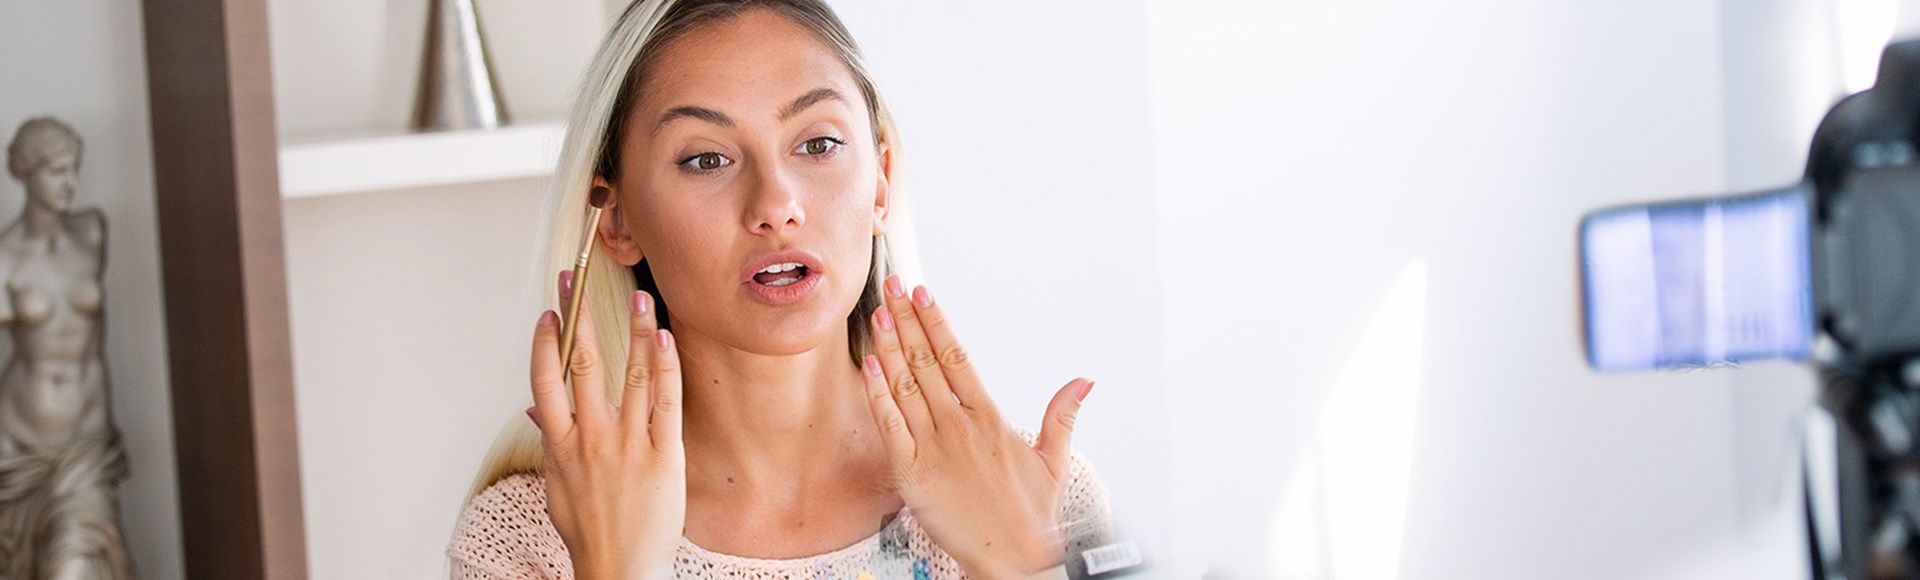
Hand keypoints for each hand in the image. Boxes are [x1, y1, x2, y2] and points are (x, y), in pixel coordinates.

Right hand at [527, 270, 685, 578]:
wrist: (620, 570)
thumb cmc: (588, 529)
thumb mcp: (557, 485)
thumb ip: (550, 443)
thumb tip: (538, 410)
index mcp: (560, 445)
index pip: (545, 381)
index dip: (545, 342)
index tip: (550, 312)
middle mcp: (592, 439)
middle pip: (583, 365)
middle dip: (580, 317)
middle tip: (578, 279)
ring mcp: (629, 445)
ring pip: (631, 374)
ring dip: (634, 329)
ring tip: (638, 294)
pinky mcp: (664, 455)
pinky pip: (666, 402)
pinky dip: (665, 366)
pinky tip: (664, 338)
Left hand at [860, 275, 1093, 578]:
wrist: (1012, 559)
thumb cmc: (1029, 515)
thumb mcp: (1054, 460)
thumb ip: (1062, 415)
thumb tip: (1083, 381)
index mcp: (990, 417)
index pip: (957, 356)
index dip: (937, 321)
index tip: (923, 293)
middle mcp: (960, 425)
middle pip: (927, 361)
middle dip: (906, 320)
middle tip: (891, 285)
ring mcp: (934, 447)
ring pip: (905, 385)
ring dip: (888, 346)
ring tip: (878, 312)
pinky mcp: (912, 472)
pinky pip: (890, 424)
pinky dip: (878, 392)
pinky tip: (868, 364)